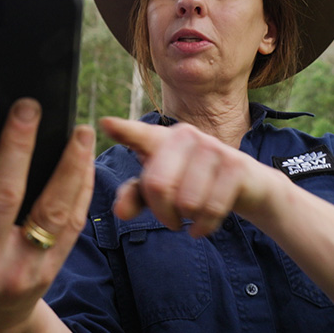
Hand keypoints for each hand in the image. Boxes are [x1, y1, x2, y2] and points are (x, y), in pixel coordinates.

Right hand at [0, 94, 94, 332]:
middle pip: (3, 190)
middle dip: (18, 143)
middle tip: (29, 106)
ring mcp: (18, 266)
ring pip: (48, 209)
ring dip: (67, 165)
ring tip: (78, 130)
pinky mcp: (48, 270)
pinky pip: (70, 225)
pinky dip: (81, 189)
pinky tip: (86, 160)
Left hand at [101, 117, 281, 237]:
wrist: (246, 185)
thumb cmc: (192, 182)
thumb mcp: (159, 190)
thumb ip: (135, 197)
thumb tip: (119, 212)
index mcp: (160, 138)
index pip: (138, 134)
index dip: (122, 130)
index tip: (105, 123)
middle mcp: (184, 135)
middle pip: (157, 184)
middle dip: (161, 212)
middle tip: (170, 219)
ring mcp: (211, 146)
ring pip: (186, 200)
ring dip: (186, 219)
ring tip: (189, 216)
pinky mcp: (235, 164)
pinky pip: (211, 208)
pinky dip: (204, 226)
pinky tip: (201, 228)